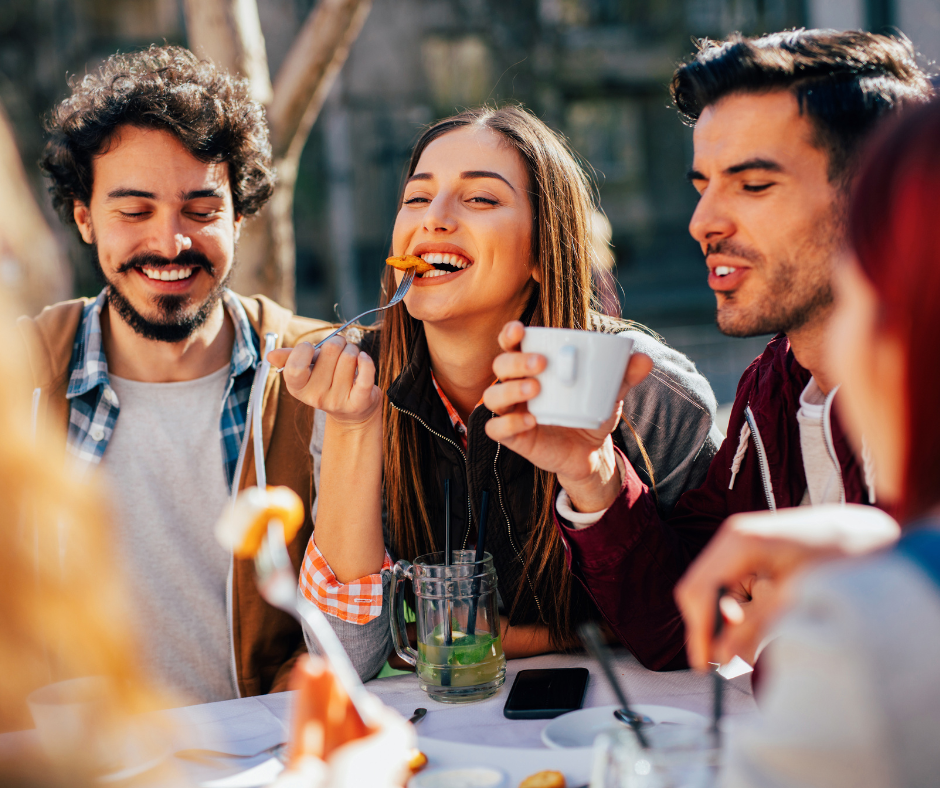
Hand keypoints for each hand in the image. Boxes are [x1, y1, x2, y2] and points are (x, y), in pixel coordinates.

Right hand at [268, 337, 380, 426]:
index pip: (295, 366)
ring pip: (349, 356)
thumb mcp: (307, 372)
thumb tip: (270, 355)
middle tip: (339, 349)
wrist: (352, 412)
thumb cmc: (327, 382)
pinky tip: (363, 358)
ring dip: (353, 350)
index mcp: (298, 388)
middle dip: (337, 342)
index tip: (311, 348)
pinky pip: (366, 373)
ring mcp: (338, 400)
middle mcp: (316, 397)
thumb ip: (290, 359)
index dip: (304, 349)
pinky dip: (366, 361)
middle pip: (330, 350)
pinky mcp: (359, 401)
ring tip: (351, 358)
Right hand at [280, 656, 414, 787]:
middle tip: (331, 664)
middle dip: (338, 693)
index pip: (376, 738)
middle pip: (346, 728)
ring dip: (318, 692)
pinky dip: (302, 703)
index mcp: (381, 779)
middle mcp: (352, 780)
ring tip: (314, 663)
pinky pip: (301, 734)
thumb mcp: (390, 755)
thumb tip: (378, 712)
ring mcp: (322, 781)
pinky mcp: (295, 777)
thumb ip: (392, 730)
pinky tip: (303, 677)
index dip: (364, 707)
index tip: (354, 681)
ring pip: (322, 727)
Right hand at [483, 321, 652, 512]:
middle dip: (515, 361)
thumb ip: (624, 375)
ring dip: (510, 389)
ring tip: (535, 390)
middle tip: (541, 364)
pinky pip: (496, 428)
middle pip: (500, 366)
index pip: (511, 344)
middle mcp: (515, 385)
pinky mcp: (512, 436)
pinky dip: (509, 423)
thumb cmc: (590, 410)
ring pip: (492, 395)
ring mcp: (511, 411)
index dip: (509, 334)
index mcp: (532, 366)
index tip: (521, 329)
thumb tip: (644, 358)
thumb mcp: (609, 392)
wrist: (590, 451)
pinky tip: (530, 421)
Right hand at [675, 504, 899, 669]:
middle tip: (726, 662)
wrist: (866, 531)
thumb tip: (723, 657)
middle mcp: (731, 538)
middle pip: (697, 590)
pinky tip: (761, 618)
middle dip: (709, 627)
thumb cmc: (838, 558)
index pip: (699, 590)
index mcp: (739, 541)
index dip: (698, 630)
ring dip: (726, 620)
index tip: (704, 666)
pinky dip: (738, 609)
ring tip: (755, 639)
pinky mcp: (747, 553)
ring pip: (710, 590)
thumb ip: (758, 625)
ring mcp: (737, 543)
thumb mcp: (799, 596)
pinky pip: (727, 586)